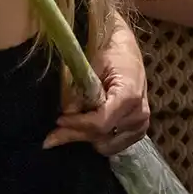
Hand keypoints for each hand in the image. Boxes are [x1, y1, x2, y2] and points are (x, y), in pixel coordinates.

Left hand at [45, 12, 150, 153]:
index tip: (59, 120)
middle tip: (51, 138)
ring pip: (106, 143)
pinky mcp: (139, 129)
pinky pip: (115, 144)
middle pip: (101, 136)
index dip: (77, 125)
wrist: (126, 50)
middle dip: (75, 135)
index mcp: (129, 96)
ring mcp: (141, 124)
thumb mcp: (91, 68)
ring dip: (86, 137)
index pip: (100, 123)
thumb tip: (67, 113)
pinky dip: (99, 139)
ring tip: (71, 127)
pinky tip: (86, 129)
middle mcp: (139, 114)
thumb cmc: (109, 54)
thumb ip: (80, 93)